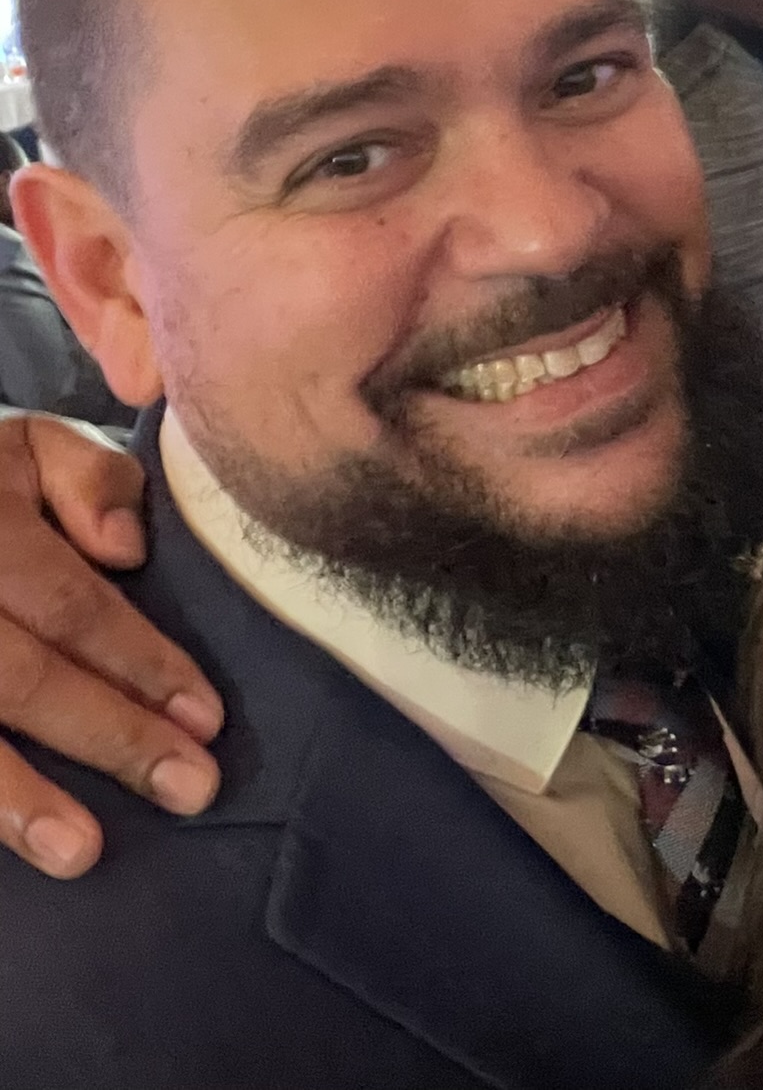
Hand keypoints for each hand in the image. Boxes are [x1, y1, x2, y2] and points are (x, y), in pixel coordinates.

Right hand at [0, 413, 222, 876]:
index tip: (207, 718)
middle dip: (108, 735)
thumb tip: (126, 552)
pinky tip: (14, 846)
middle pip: (18, 677)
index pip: (70, 604)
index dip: (141, 663)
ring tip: (82, 852)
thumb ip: (88, 478)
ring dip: (13, 800)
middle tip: (190, 788)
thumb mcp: (25, 446)